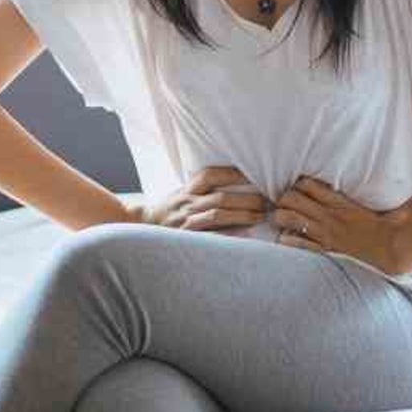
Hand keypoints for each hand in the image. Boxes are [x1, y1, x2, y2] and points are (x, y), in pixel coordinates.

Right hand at [135, 166, 267, 231]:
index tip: (254, 174)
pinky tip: (246, 234)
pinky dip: (229, 234)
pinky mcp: (188, 238)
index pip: (211, 175)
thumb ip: (206, 186)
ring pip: (217, 215)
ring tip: (261, 215)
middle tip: (267, 199)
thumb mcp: (185, 191)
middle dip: (246, 198)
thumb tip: (240, 179)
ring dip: (242, 215)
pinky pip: (211, 236)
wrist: (144, 226)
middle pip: (220, 196)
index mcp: (188, 188)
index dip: (232, 173)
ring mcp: (187, 221)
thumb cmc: (173, 208)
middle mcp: (187, 202)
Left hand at [274, 176, 411, 274]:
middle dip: (283, 200)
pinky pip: (296, 243)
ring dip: (281, 218)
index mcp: (341, 202)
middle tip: (284, 204)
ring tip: (281, 220)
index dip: (299, 184)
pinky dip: (287, 241)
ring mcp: (324, 234)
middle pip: (292, 198)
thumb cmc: (394, 232)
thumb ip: (408, 200)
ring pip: (288, 218)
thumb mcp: (398, 210)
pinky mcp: (324, 251)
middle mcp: (329, 216)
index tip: (298, 188)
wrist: (393, 254)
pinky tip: (286, 241)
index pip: (309, 184)